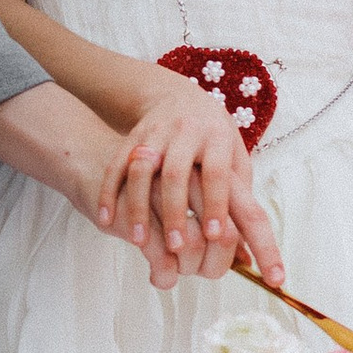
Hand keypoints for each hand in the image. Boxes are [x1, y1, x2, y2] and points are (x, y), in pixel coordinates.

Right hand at [94, 81, 282, 287]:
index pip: (218, 172)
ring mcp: (155, 133)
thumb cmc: (214, 139)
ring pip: (142, 169)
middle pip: (177, 172)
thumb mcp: (235, 157)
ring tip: (139, 241)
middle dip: (176, 211)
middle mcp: (186, 131)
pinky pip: (116, 166)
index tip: (214, 236)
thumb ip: (240, 201)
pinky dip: (109, 192)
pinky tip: (106, 220)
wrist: (179, 96)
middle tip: (177, 247)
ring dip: (139, 206)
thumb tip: (246, 256)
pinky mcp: (131, 138)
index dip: (216, 204)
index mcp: (217, 137)